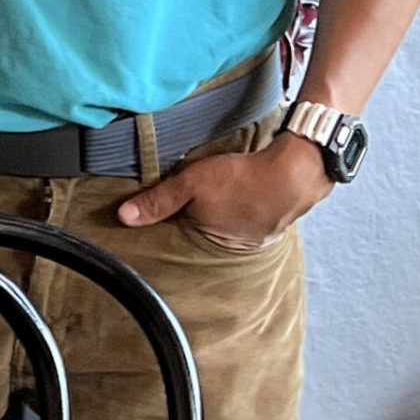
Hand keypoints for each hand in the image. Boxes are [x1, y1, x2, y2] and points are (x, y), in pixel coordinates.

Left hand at [116, 128, 329, 244]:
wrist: (296, 172)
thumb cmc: (242, 179)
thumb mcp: (192, 184)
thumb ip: (159, 200)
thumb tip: (123, 217)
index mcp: (209, 242)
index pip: (180, 238)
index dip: (172, 226)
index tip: (165, 216)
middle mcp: (233, 247)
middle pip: (205, 235)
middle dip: (197, 222)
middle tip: (194, 204)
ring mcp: (256, 236)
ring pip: (229, 227)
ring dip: (223, 215)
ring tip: (219, 199)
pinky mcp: (272, 222)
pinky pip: (250, 218)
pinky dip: (244, 208)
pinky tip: (244, 196)